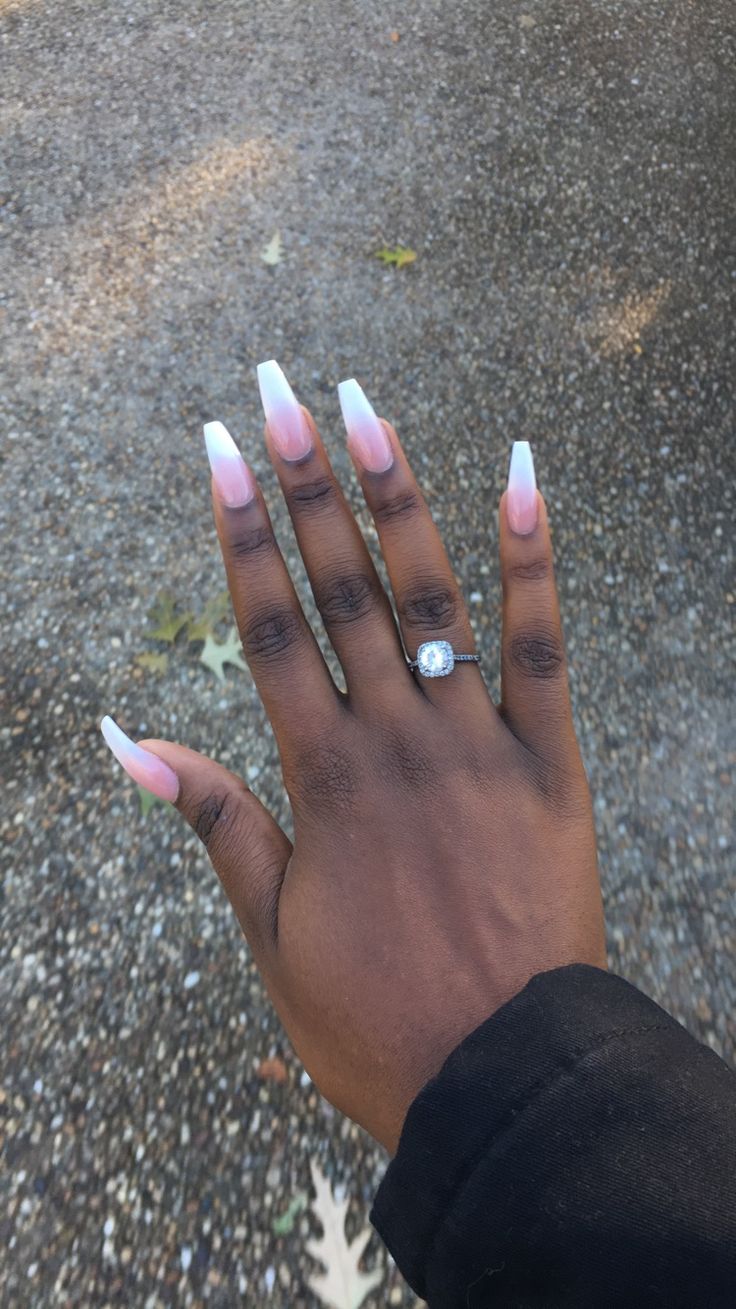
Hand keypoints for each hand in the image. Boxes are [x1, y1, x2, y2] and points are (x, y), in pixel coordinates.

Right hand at [102, 363, 605, 1154]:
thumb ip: (213, 819)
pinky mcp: (551, 760)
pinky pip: (545, 644)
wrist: (503, 1077)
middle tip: (279, 390)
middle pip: (343, 591)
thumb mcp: (270, 930)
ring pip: (432, 596)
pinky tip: (521, 474)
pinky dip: (534, 558)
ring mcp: (478, 743)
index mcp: (323, 779)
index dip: (240, 534)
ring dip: (396, 496)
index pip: (269, 628)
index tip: (220, 450)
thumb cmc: (374, 1016)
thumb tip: (127, 743)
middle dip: (305, 484)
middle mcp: (396, 740)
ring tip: (364, 408)